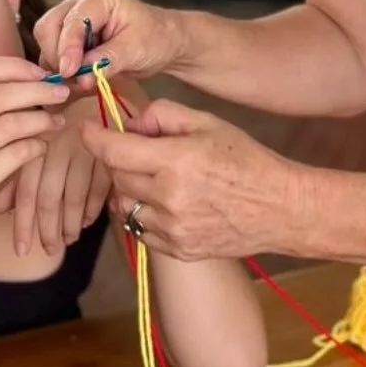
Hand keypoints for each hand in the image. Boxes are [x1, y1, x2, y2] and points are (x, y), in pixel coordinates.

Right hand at [0, 55, 67, 232]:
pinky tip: (42, 146)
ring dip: (41, 120)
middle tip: (62, 93)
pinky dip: (36, 146)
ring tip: (58, 121)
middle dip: (38, 91)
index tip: (43, 72)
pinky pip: (16, 153)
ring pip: (10, 124)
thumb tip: (43, 76)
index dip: (15, 67)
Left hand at [12, 97, 111, 255]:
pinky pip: (99, 186)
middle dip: (46, 229)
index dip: (24, 222)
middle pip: (48, 197)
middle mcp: (57, 145)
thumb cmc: (63, 108)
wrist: (99, 77)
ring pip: (73, 196)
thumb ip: (19, 167)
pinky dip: (94, 207)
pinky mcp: (107, 146)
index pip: (27, 189)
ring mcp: (83, 147)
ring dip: (70, 224)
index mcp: (37, 140)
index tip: (21, 249)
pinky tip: (88, 221)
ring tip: (67, 240)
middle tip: (45, 251)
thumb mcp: (39, 135)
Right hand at [34, 0, 185, 86]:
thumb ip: (108, 60)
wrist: (163, 43)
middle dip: (57, 56)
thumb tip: (81, 77)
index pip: (72, 21)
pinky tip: (76, 82)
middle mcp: (79, 4)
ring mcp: (72, 20)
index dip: (67, 48)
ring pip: (46, 42)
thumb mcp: (136, 49)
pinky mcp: (70, 38)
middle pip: (49, 27)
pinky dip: (60, 70)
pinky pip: (53, 54)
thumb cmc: (156, 39)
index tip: (68, 72)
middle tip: (71, 80)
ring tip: (77, 83)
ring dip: (56, 65)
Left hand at [82, 98, 306, 260]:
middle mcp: (168, 199)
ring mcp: (172, 230)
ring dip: (129, 189)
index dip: (94, 137)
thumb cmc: (246, 160)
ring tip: (154, 177)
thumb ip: (163, 115)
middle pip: (116, 177)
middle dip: (119, 160)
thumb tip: (130, 124)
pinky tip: (165, 202)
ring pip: (124, 206)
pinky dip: (143, 214)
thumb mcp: (207, 123)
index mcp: (175, 162)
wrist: (279, 209)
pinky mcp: (177, 250)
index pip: (114, 151)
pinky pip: (140, 230)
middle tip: (137, 150)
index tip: (86, 129)